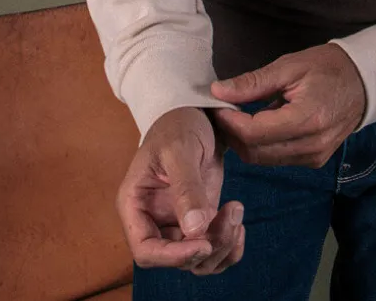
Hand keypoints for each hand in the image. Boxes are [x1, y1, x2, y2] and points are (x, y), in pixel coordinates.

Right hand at [115, 105, 245, 274]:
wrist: (196, 114)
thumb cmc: (177, 125)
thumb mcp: (179, 150)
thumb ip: (186, 188)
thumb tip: (195, 230)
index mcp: (136, 205)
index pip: (146, 250)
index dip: (173, 257)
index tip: (203, 243)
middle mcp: (154, 221)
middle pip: (176, 260)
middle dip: (207, 247)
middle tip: (231, 216)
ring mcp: (178, 223)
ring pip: (198, 260)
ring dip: (222, 246)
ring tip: (237, 211)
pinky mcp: (200, 220)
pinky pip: (213, 249)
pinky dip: (230, 246)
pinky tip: (239, 223)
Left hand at [208, 43, 367, 167]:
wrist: (363, 82)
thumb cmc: (328, 67)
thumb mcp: (289, 66)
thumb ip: (253, 83)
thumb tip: (217, 92)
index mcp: (307, 119)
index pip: (254, 133)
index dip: (230, 122)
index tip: (218, 105)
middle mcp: (311, 145)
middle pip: (255, 152)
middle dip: (233, 133)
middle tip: (223, 110)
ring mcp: (314, 157)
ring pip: (263, 159)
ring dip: (245, 141)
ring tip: (238, 115)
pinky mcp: (314, 160)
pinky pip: (276, 159)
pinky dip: (261, 145)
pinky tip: (259, 123)